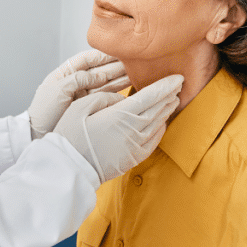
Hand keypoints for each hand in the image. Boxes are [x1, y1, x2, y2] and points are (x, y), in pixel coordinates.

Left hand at [27, 49, 131, 138]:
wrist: (38, 135)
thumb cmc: (43, 112)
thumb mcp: (58, 90)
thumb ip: (79, 79)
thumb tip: (100, 76)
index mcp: (65, 74)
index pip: (86, 59)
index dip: (102, 55)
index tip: (118, 52)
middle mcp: (76, 83)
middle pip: (99, 70)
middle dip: (116, 66)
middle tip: (133, 61)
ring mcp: (83, 95)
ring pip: (105, 83)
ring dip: (120, 77)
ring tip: (136, 72)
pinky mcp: (89, 107)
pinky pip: (105, 96)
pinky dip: (117, 92)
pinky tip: (129, 88)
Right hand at [54, 74, 183, 182]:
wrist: (69, 168)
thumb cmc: (70, 136)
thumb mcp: (80, 107)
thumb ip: (104, 97)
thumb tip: (121, 98)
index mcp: (119, 115)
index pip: (150, 97)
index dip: (165, 86)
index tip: (178, 78)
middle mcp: (131, 131)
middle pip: (157, 109)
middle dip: (169, 96)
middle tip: (178, 85)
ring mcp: (134, 146)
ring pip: (157, 125)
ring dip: (167, 111)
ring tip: (173, 100)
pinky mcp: (132, 159)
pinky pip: (153, 142)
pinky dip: (161, 130)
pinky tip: (162, 122)